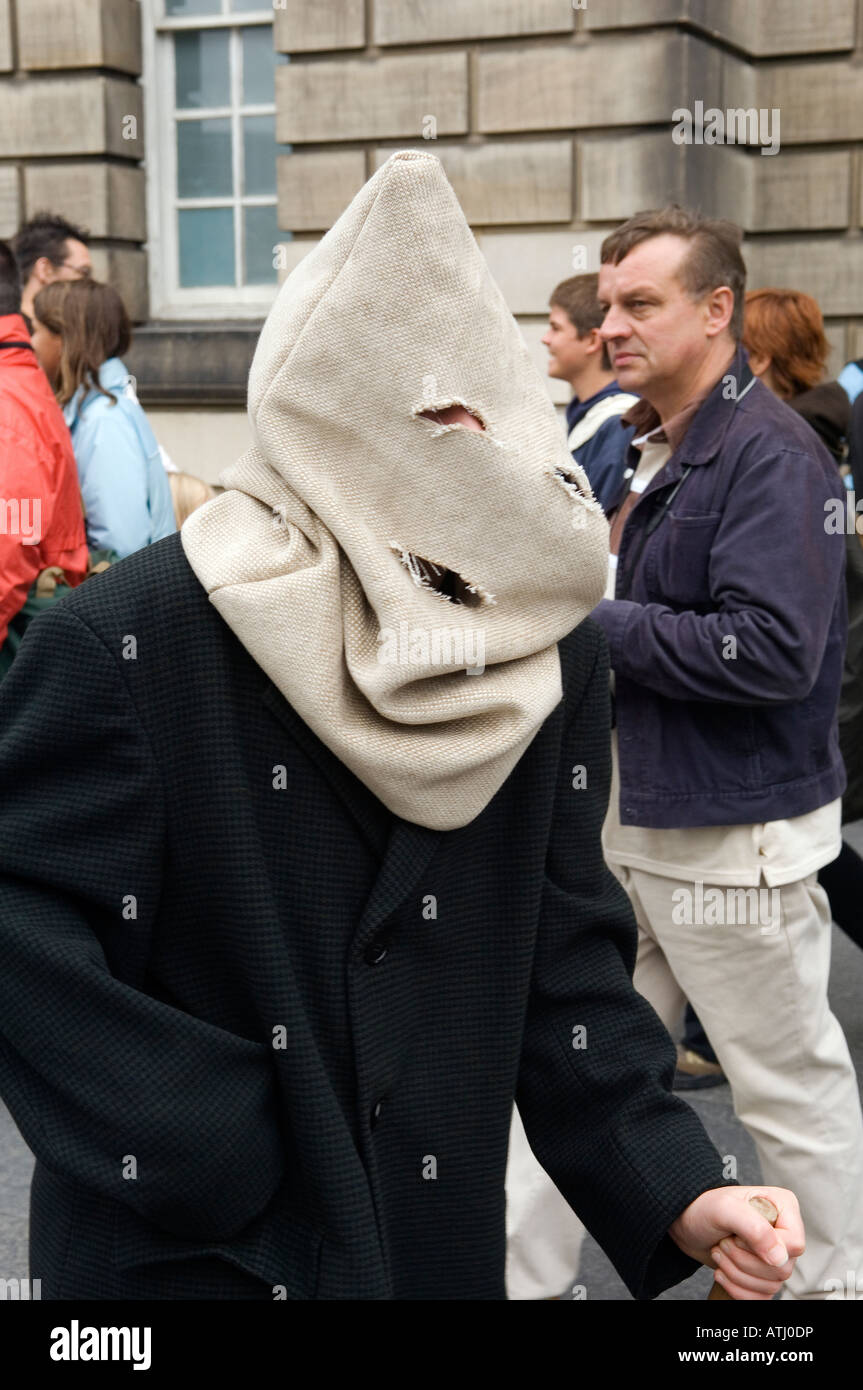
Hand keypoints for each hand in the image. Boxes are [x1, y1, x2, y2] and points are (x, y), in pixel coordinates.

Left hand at [668, 1187, 803, 1299]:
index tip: (738, 1238)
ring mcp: (775, 1255)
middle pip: (782, 1269)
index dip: (766, 1248)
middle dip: (744, 1262)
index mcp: (783, 1207)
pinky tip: (722, 1272)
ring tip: (719, 1253)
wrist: (687, 1224)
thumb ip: (754, 1228)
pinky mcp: (763, 1274)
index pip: (794, 1244)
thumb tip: (780, 1257)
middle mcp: (784, 1231)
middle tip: (723, 1244)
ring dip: (737, 1274)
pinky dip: (737, 1289)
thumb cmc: (704, 1208)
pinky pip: (762, 1297)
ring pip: (772, 1286)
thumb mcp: (725, 1209)